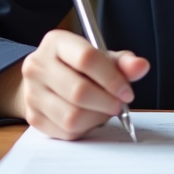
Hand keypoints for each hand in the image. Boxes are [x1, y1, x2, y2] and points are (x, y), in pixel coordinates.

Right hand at [19, 29, 150, 139]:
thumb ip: (123, 62)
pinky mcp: (32, 116)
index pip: (87, 58)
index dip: (111, 78)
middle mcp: (38, 65)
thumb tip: (141, 66)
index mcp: (56, 42)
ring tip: (103, 110)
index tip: (126, 91)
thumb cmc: (78, 67)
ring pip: (71, 116)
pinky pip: (65, 131)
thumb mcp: (102, 57)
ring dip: (96, 118)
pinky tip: (88, 117)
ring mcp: (31, 92)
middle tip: (118, 104)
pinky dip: (84, 128)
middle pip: (78, 91)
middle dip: (106, 102)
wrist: (47, 80)